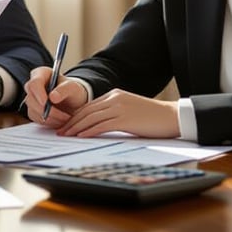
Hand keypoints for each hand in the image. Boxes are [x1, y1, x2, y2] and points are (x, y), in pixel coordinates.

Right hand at [24, 66, 89, 127]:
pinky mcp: (33, 110)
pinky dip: (48, 122)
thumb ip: (64, 89)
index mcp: (41, 74)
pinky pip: (36, 118)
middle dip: (47, 110)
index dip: (39, 94)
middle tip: (63, 116)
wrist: (74, 102)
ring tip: (65, 119)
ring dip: (49, 118)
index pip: (34, 83)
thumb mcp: (73, 88)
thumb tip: (52, 97)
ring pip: (33, 110)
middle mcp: (34, 86)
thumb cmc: (73, 91)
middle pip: (31, 99)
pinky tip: (59, 121)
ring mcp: (32, 98)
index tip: (46, 103)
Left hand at [56, 88, 178, 137]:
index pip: (89, 106)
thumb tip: (98, 125)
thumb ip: (114, 114)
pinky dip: (89, 131)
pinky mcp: (125, 119)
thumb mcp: (129, 110)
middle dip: (71, 122)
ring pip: (91, 118)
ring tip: (66, 136)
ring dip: (76, 128)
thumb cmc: (152, 117)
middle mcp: (114, 98)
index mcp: (114, 95)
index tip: (66, 124)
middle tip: (60, 132)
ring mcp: (119, 108)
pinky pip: (102, 125)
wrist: (172, 117)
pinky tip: (81, 137)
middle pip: (86, 111)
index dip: (75, 116)